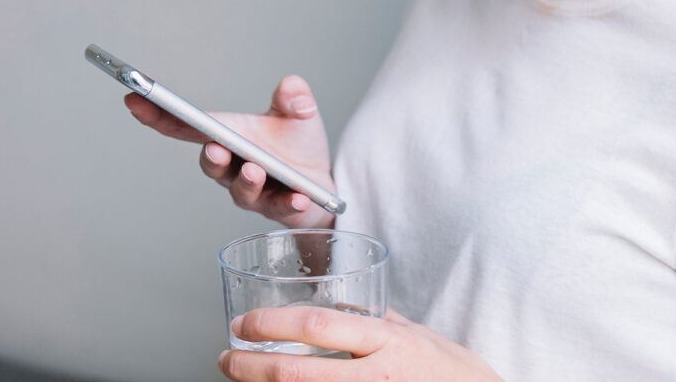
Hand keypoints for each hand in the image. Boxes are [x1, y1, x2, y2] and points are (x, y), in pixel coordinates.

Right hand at [125, 74, 334, 227]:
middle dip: (211, 158)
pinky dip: (287, 202)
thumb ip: (293, 97)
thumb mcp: (298, 114)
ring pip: (240, 190)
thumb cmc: (297, 146)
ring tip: (254, 170)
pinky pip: (279, 207)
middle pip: (211, 163)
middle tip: (214, 148)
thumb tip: (292, 87)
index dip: (158, 115)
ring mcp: (252, 191)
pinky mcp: (278, 208)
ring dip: (246, 181)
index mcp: (228, 136)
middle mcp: (232, 166)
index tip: (134, 99)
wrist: (322, 182)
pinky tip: (298, 197)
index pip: (186, 126)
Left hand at [221, 307, 503, 381]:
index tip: (244, 324)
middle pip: (297, 371)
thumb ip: (376, 319)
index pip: (318, 325)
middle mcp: (376, 375)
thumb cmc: (449, 371)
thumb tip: (341, 301)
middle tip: (226, 358)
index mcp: (385, 341)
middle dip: (250, 365)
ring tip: (241, 380)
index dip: (272, 323)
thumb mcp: (414, 333)